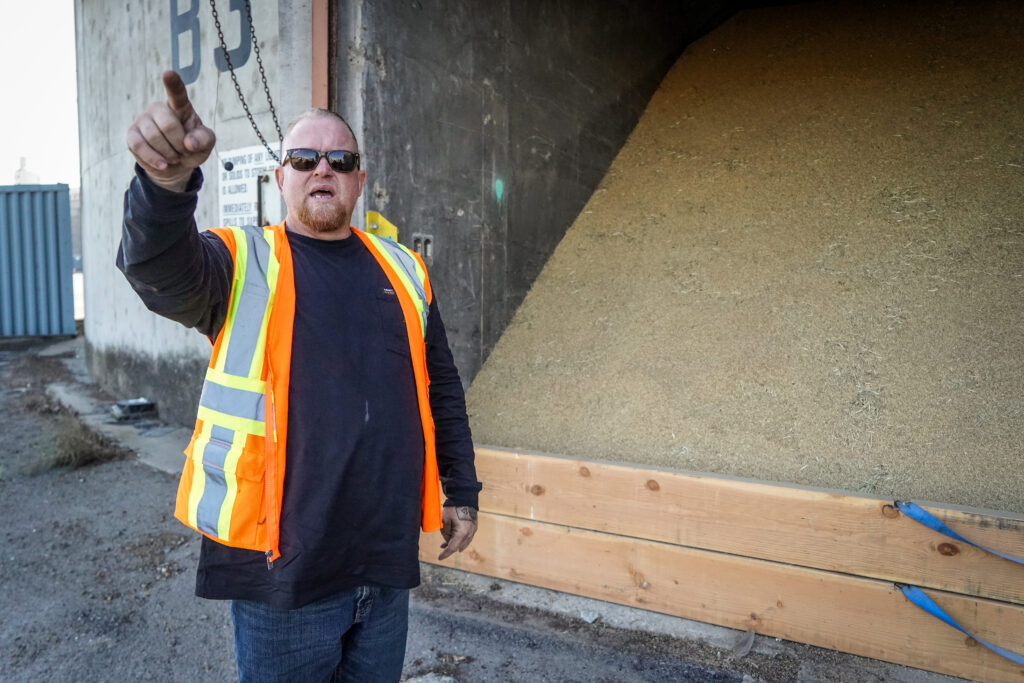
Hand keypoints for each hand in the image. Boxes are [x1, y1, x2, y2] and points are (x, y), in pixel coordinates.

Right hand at [126, 70, 215, 191]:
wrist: (176, 165)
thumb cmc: (192, 148)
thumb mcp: (206, 144)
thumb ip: (204, 139)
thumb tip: (190, 143)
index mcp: (180, 107)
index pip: (177, 94)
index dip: (173, 84)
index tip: (168, 74)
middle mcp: (158, 109)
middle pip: (168, 125)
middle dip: (180, 144)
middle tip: (185, 152)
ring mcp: (143, 120)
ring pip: (154, 137)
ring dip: (169, 154)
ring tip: (175, 157)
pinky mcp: (132, 135)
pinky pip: (139, 146)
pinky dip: (153, 158)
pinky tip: (163, 164)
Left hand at [438, 505, 477, 560]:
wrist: (464, 496)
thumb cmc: (453, 508)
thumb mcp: (444, 521)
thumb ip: (445, 533)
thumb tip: (448, 540)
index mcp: (462, 533)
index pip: (452, 547)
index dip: (445, 553)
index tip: (440, 558)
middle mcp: (469, 533)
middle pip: (458, 546)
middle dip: (450, 547)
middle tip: (441, 546)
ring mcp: (473, 530)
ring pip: (463, 541)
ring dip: (455, 542)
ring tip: (446, 542)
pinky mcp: (474, 526)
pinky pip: (467, 536)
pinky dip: (461, 538)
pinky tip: (455, 536)